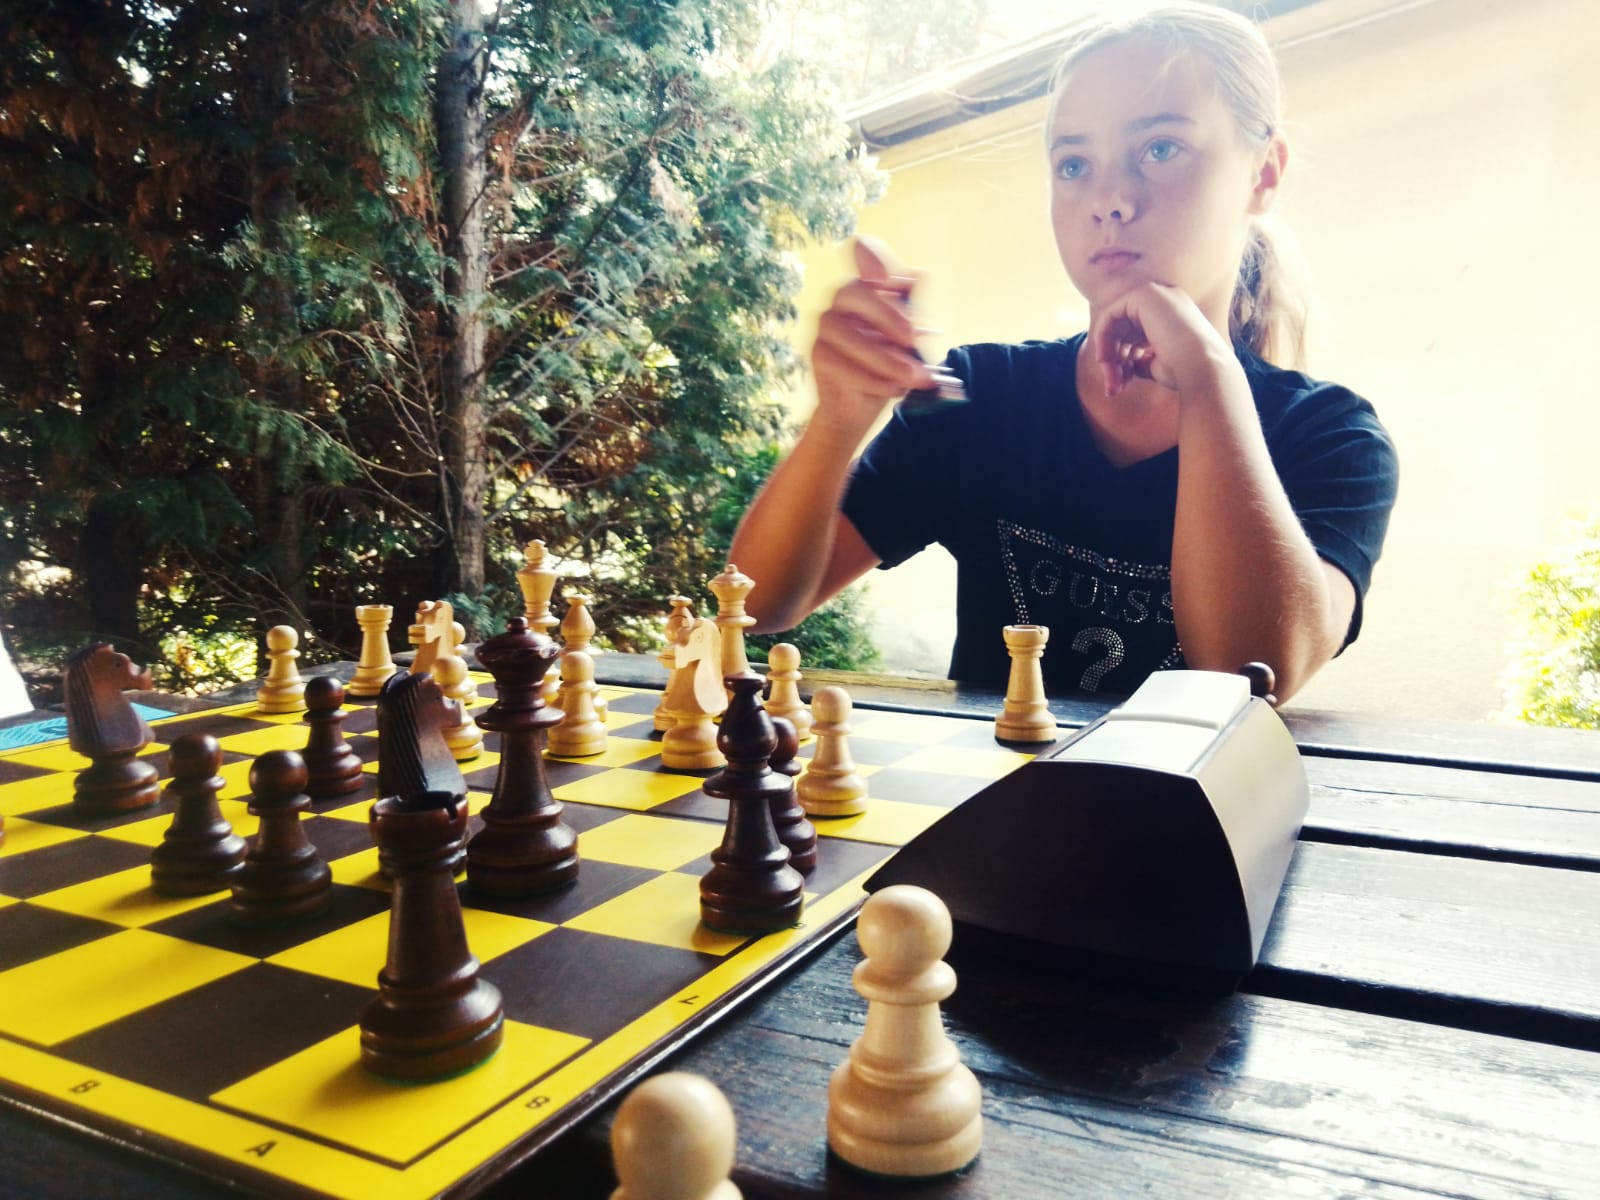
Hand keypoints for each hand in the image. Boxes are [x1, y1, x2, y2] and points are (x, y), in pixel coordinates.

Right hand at [810, 237, 936, 430]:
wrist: (863, 406)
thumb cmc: (891, 363)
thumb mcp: (912, 337)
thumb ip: (914, 309)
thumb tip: (921, 274)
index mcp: (871, 284)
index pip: (863, 249)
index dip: (871, 256)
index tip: (884, 279)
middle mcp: (843, 297)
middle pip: (856, 291)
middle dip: (887, 316)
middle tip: (913, 340)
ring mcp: (826, 324)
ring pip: (850, 335)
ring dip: (886, 358)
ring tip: (913, 377)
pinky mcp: (818, 353)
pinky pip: (843, 364)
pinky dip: (873, 379)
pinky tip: (894, 388)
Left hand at [1088, 282, 1234, 398]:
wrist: (1202, 367)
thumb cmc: (1184, 372)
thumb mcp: (1157, 364)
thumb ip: (1140, 359)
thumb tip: (1122, 365)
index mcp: (1172, 314)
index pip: (1136, 334)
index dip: (1124, 359)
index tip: (1120, 384)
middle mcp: (1165, 299)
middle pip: (1123, 329)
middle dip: (1113, 360)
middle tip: (1112, 388)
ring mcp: (1156, 293)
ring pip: (1114, 324)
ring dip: (1108, 355)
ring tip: (1111, 382)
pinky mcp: (1144, 295)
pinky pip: (1109, 315)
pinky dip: (1102, 338)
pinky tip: (1105, 360)